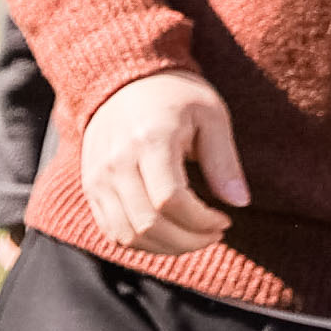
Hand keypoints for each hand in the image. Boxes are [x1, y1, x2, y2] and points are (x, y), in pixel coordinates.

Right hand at [80, 71, 247, 253]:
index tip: (225, 220)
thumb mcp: (211, 117)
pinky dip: (142, 243)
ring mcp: (98, 179)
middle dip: (188, 240)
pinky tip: (168, 234)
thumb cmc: (175, 97)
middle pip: (148, 223)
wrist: (122, 83)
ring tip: (193, 237)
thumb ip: (224, 160)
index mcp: (149, 141)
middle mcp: (116, 163)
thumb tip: (239, 202)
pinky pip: (113, 231)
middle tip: (214, 233)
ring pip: (128, 235)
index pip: (171, 201)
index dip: (202, 221)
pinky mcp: (91, 189)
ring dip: (166, 247)